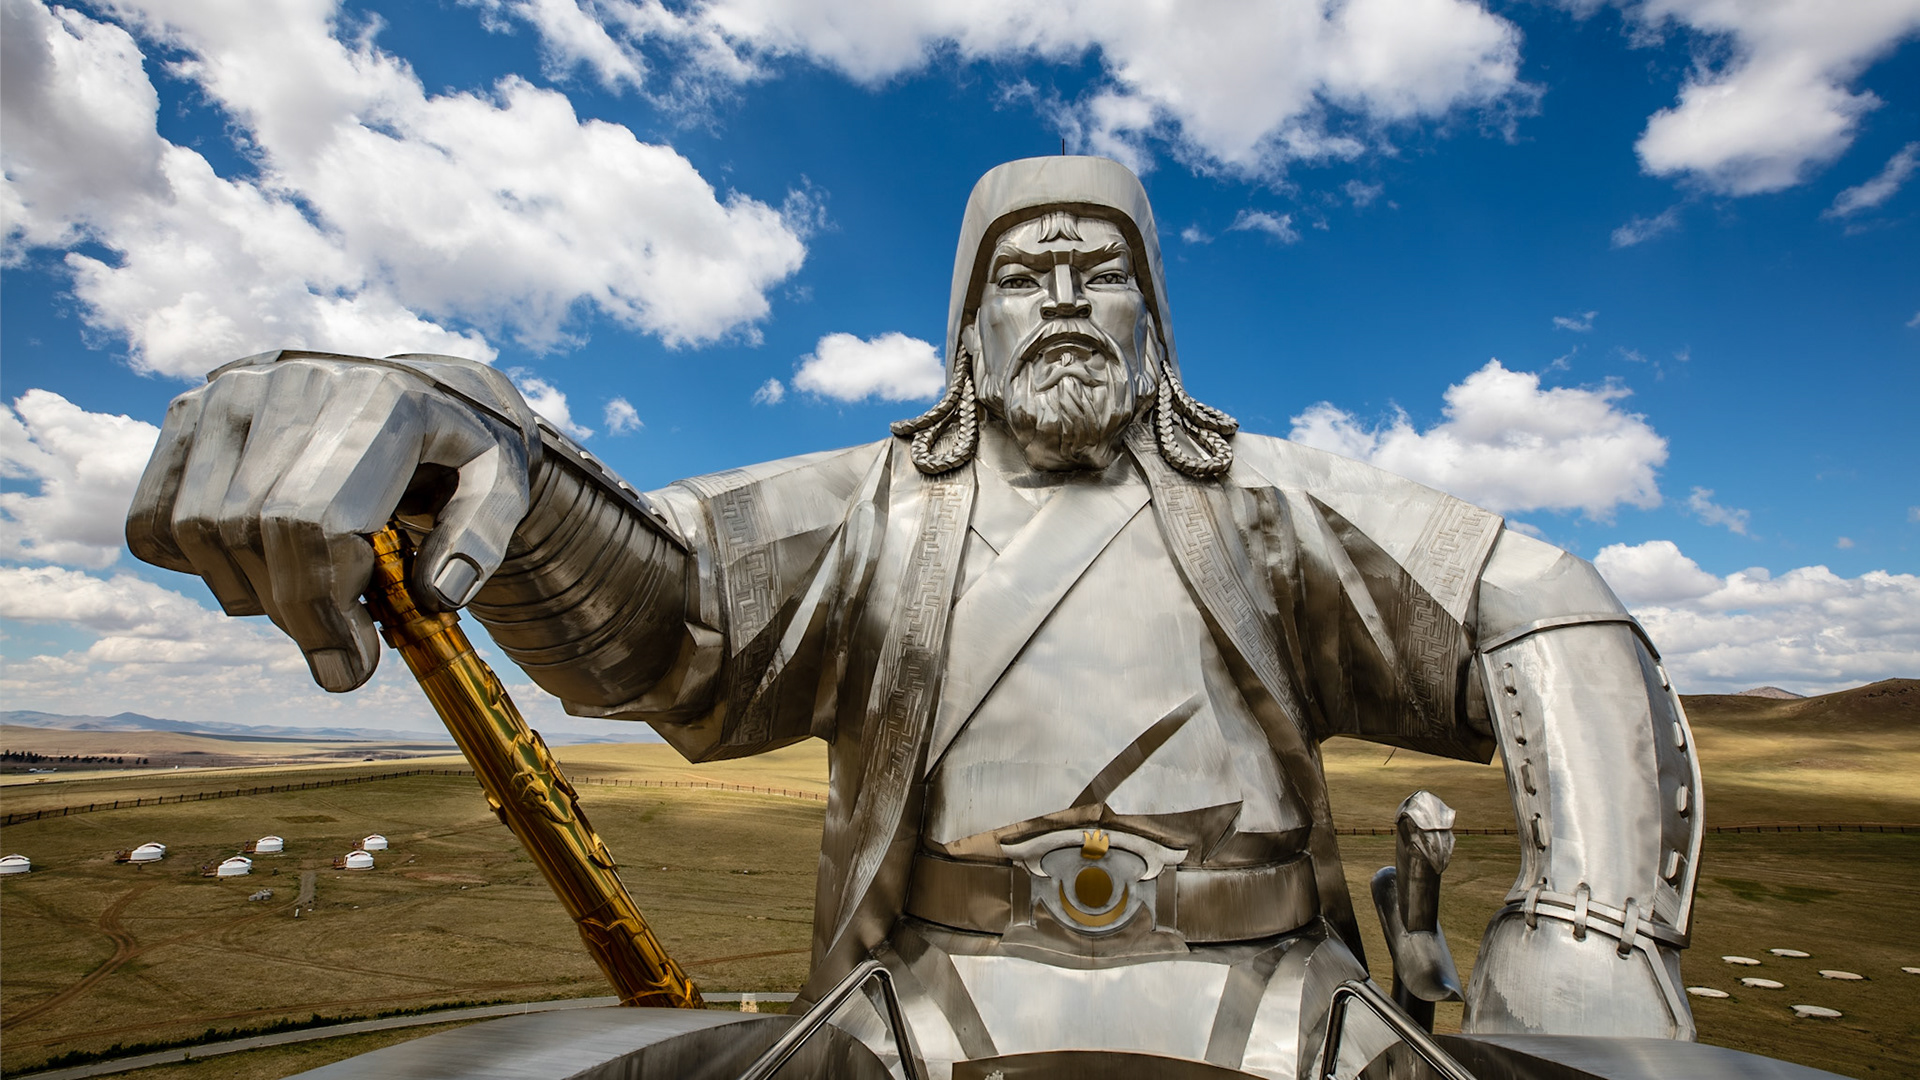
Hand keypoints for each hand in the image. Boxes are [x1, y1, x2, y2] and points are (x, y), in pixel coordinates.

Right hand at [125, 353, 537, 692]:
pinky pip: (155, 516)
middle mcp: (294, 382)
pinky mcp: (192, 408)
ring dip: (249, 591)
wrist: (424, 392)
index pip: (312, 521)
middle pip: (251, 531)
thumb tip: (438, 596)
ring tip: (311, 591)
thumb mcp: (503, 488)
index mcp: (379, 399)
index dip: (322, 608)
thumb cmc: (463, 451)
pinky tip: (258, 560)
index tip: (353, 667)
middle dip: (295, 613)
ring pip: (196, 529)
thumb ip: (481, 540)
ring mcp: (233, 390)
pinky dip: (195, 562)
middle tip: (341, 647)